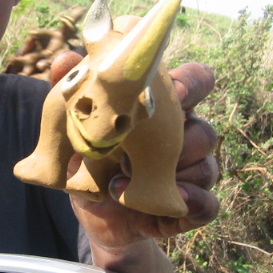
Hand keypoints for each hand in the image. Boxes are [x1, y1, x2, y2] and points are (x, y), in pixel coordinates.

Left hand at [53, 54, 219, 247]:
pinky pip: (209, 203)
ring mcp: (188, 174)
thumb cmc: (89, 162)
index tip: (173, 92)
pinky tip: (174, 197)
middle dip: (188, 134)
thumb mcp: (75, 130)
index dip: (191, 83)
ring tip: (127, 179)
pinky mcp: (189, 207)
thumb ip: (71, 93)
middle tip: (158, 141)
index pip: (195, 83)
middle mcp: (181, 140)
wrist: (93, 213)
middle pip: (206, 128)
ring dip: (176, 171)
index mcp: (161, 112)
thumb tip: (64, 59)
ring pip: (207, 164)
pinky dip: (195, 200)